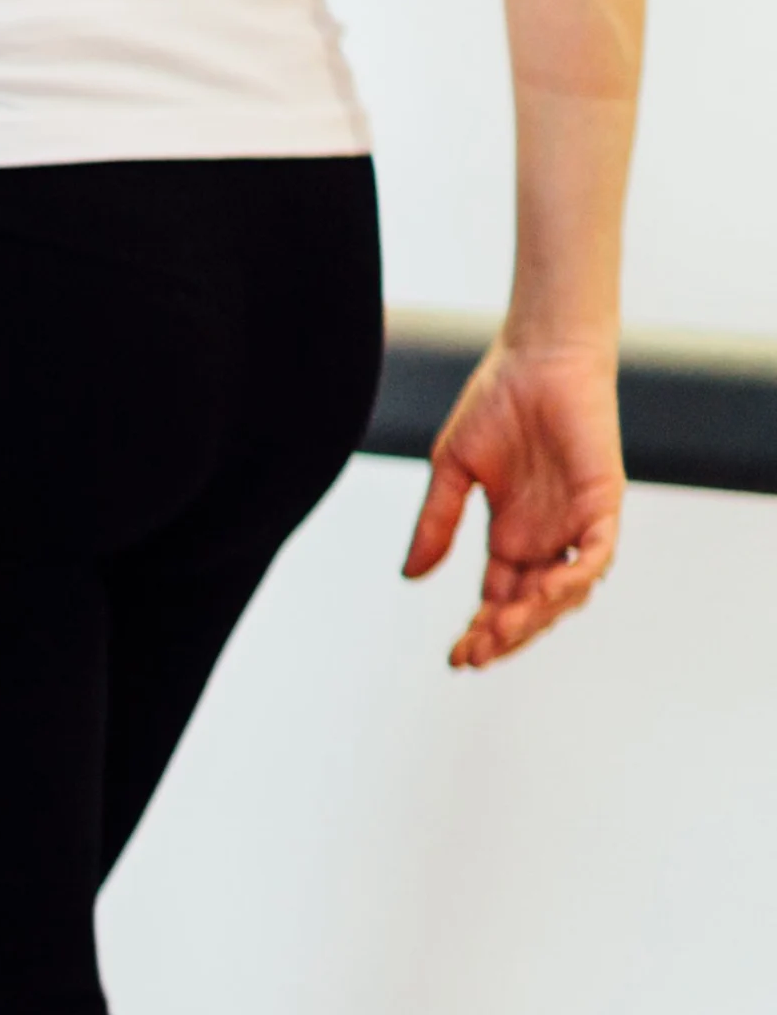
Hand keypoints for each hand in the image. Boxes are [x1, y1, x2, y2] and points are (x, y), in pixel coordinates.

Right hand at [402, 335, 626, 667]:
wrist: (537, 357)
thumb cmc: (497, 403)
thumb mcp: (452, 472)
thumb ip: (436, 524)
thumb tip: (411, 576)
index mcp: (512, 534)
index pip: (500, 598)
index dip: (481, 631)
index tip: (455, 657)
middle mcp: (548, 536)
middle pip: (532, 605)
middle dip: (505, 635)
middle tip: (474, 654)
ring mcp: (577, 521)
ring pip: (568, 590)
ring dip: (537, 616)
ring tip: (501, 630)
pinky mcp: (602, 500)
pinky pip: (598, 553)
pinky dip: (576, 578)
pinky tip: (544, 593)